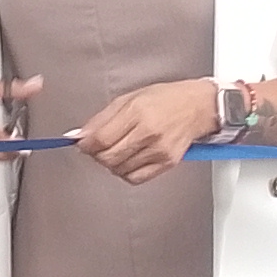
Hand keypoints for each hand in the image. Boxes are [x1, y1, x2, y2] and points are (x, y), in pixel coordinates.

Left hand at [70, 78, 227, 183]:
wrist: (196, 107)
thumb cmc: (165, 99)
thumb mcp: (129, 98)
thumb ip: (102, 118)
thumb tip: (80, 135)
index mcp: (137, 112)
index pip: (100, 139)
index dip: (85, 145)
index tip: (83, 143)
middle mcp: (148, 132)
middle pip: (108, 157)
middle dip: (96, 154)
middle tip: (98, 147)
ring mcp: (159, 150)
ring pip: (119, 169)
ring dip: (111, 163)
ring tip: (116, 150)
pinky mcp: (167, 163)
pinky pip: (136, 178)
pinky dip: (125, 173)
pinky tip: (128, 160)